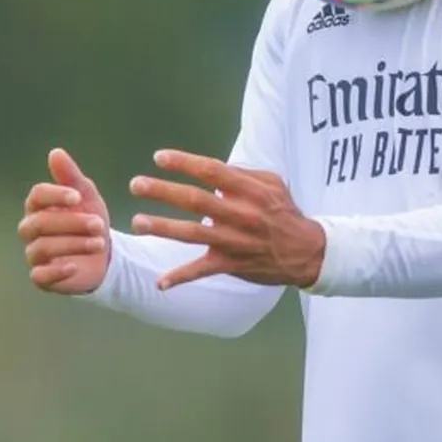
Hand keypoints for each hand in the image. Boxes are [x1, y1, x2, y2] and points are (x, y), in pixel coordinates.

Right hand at [18, 148, 111, 294]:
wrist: (104, 256)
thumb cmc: (90, 221)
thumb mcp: (87, 197)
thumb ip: (71, 176)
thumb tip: (55, 152)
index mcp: (39, 206)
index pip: (36, 196)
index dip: (55, 195)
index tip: (78, 197)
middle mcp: (31, 229)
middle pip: (39, 223)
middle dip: (70, 223)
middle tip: (98, 224)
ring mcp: (35, 254)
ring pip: (42, 248)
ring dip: (73, 244)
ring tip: (100, 242)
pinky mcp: (42, 277)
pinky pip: (39, 276)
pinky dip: (55, 271)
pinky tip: (74, 266)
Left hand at [128, 150, 325, 290]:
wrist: (305, 252)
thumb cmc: (284, 212)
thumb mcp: (271, 184)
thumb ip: (241, 175)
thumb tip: (209, 170)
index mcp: (250, 191)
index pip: (212, 172)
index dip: (184, 163)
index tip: (158, 157)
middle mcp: (240, 215)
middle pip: (196, 201)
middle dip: (163, 192)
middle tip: (136, 184)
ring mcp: (234, 241)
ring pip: (192, 234)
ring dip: (162, 228)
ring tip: (137, 222)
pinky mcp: (231, 264)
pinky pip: (202, 271)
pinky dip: (181, 278)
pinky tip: (160, 283)